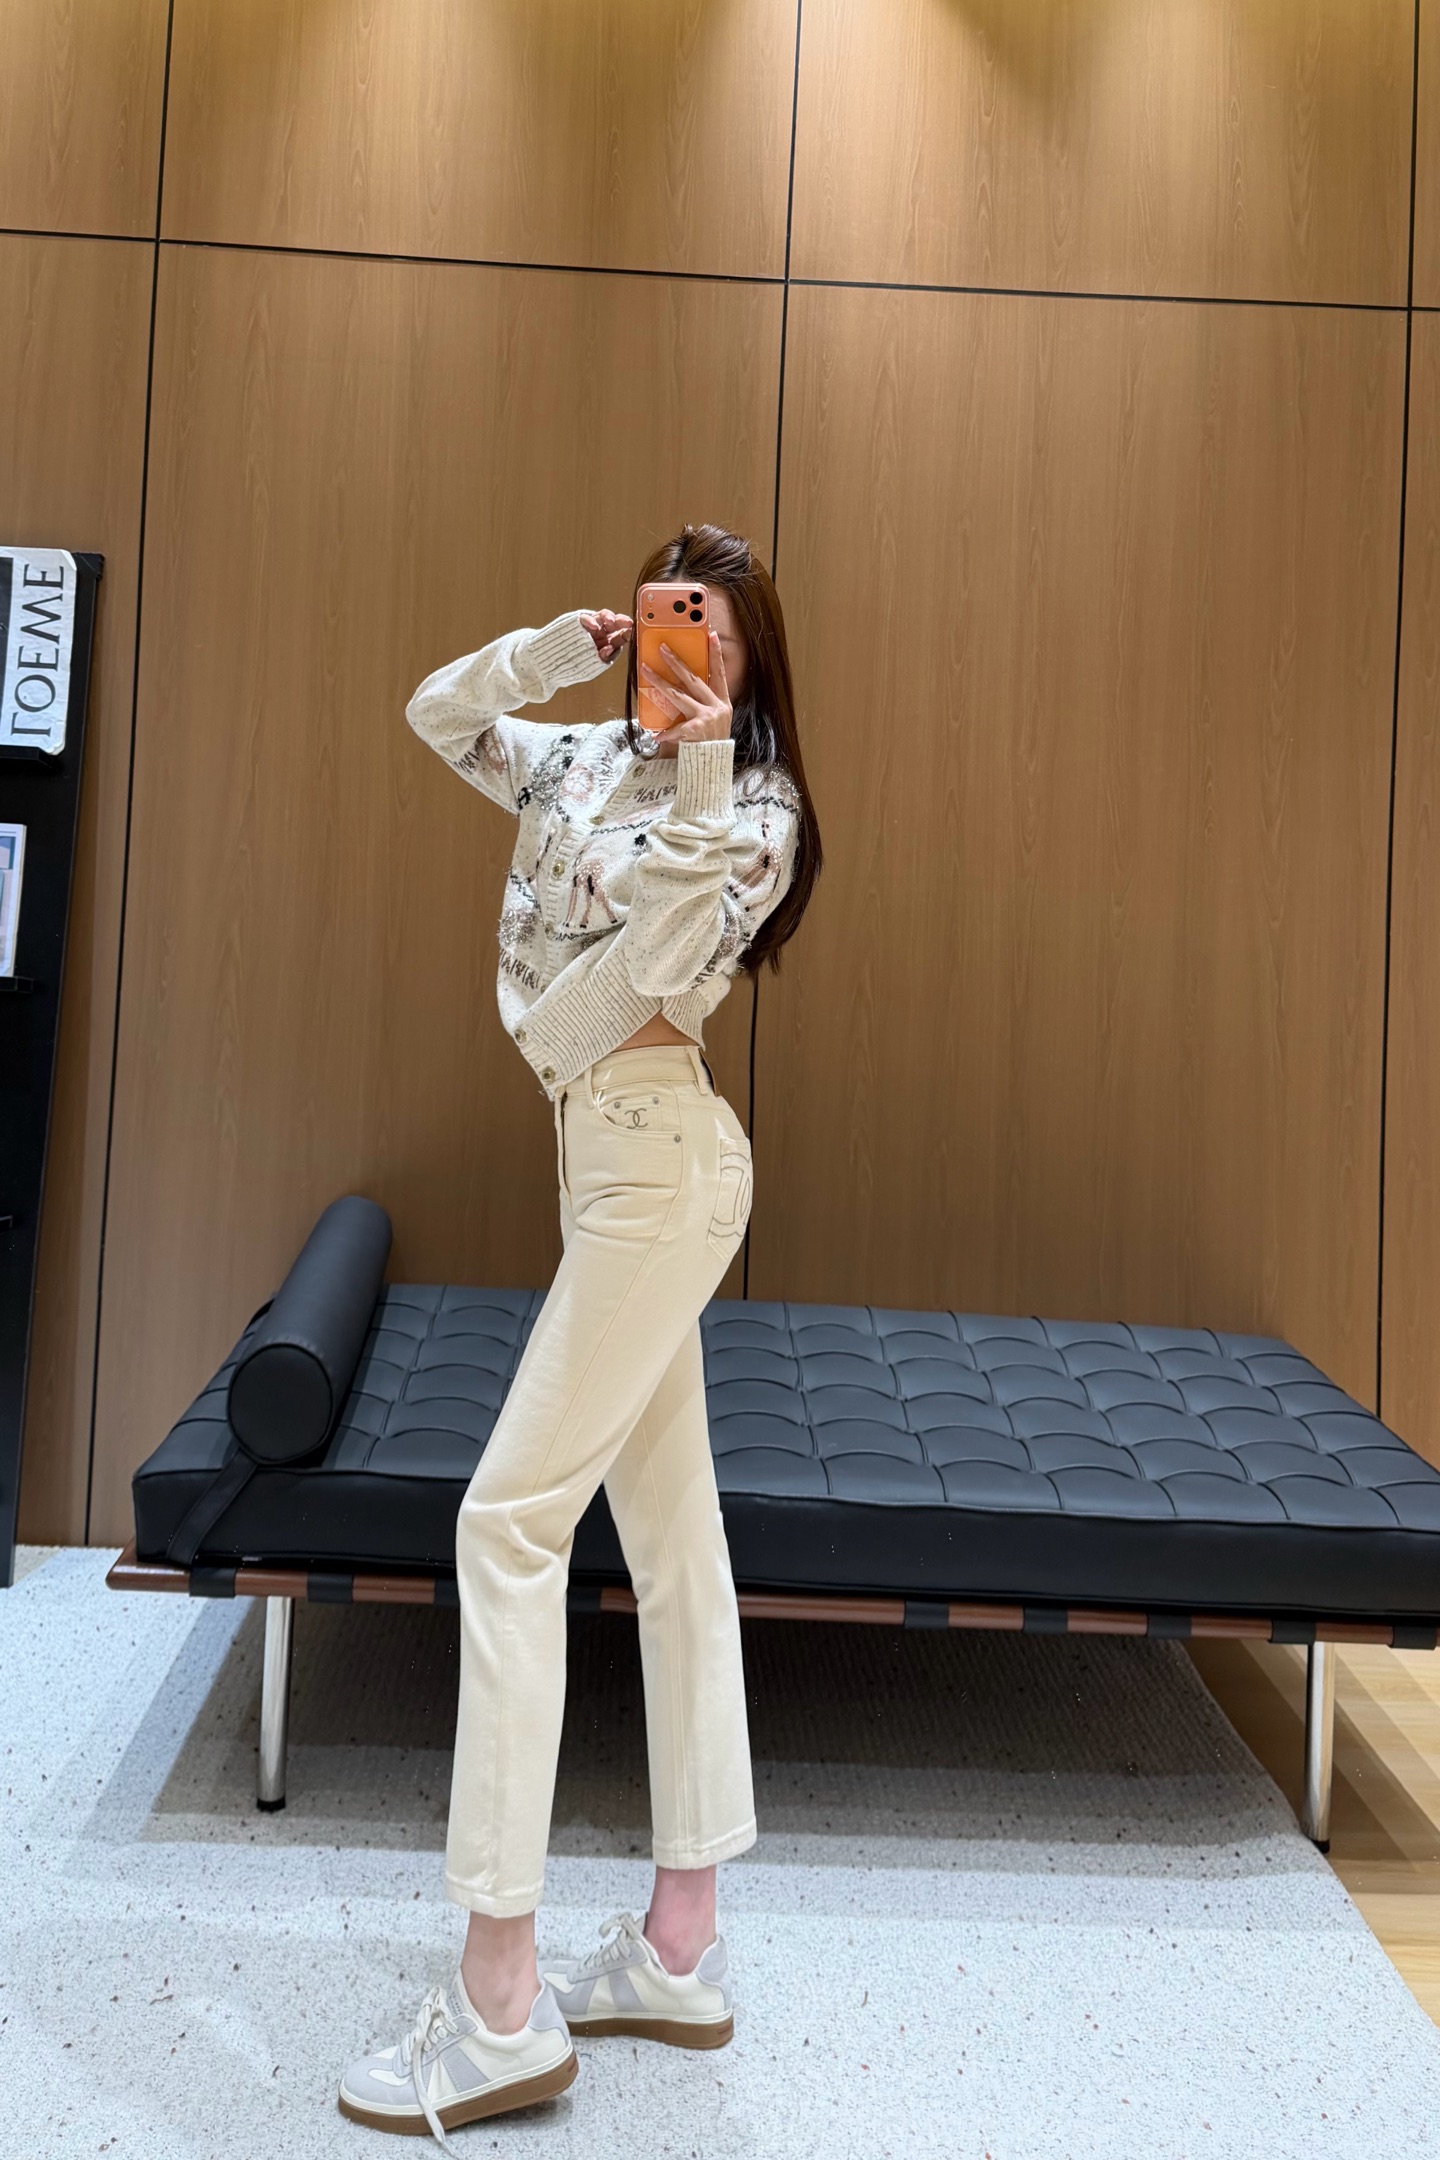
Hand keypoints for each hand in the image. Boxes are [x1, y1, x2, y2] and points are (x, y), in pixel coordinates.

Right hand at [578, 609, 631, 663]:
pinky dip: (589, 621)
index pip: (621, 635)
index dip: (627, 633)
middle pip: (614, 623)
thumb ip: (603, 657)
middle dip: (622, 622)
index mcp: (610, 641)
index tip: (632, 632)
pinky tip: (593, 626)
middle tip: (628, 622)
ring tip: (611, 621)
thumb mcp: (595, 664)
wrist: (559, 661)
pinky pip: (585, 618)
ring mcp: (591, 625)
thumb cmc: (580, 664)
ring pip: (601, 616)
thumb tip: (608, 649)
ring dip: (608, 616)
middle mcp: (602, 631)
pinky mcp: (578, 622)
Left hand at [638, 631, 732, 745]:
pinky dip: (666, 733)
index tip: (710, 635)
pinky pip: (675, 728)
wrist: (713, 768)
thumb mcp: (714, 721)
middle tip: (663, 648)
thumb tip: (682, 684)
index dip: (716, 655)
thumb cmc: (709, 743)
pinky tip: (657, 735)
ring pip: (678, 695)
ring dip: (660, 682)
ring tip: (646, 671)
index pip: (719, 674)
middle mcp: (717, 708)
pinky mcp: (696, 731)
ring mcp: (707, 718)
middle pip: (693, 679)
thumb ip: (703, 704)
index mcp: (723, 703)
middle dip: (676, 662)